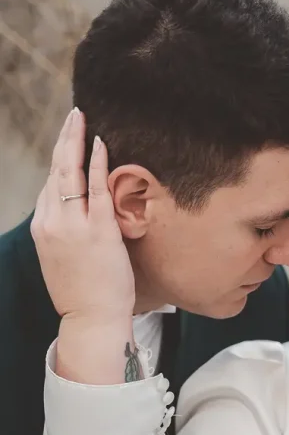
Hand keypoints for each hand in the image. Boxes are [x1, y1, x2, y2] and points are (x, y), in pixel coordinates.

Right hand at [31, 108, 134, 321]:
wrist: (92, 320)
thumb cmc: (84, 294)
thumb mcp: (63, 258)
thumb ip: (66, 232)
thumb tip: (75, 216)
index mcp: (43, 228)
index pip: (49, 184)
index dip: (59, 160)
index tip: (67, 140)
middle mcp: (53, 222)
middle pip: (55, 171)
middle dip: (63, 139)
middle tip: (73, 114)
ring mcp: (74, 226)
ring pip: (70, 174)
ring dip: (76, 141)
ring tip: (82, 119)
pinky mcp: (98, 231)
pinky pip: (97, 188)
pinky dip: (97, 163)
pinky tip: (100, 143)